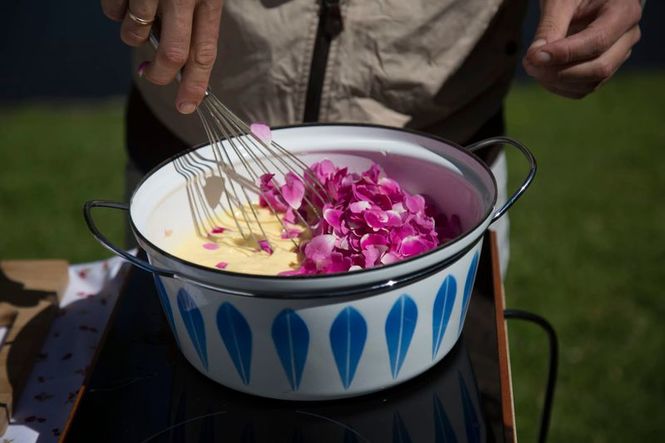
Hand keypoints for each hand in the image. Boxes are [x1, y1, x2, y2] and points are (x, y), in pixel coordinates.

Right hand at [101, 0, 223, 112]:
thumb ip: (194, 18)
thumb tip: (182, 59)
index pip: (204, 54)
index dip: (195, 85)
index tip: (186, 106)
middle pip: (172, 55)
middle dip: (159, 74)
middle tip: (152, 74)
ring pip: (136, 35)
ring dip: (133, 35)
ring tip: (139, 13)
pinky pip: (113, 14)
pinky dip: (115, 12)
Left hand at [523, 0, 641, 98]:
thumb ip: (550, 25)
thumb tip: (536, 57)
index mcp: (624, 11)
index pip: (597, 41)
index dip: (564, 53)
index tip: (535, 56)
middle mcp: (628, 36)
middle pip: (599, 67)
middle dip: (559, 72)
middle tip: (529, 63)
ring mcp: (619, 55)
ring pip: (591, 83)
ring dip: (556, 82)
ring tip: (532, 66)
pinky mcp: (604, 68)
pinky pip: (584, 88)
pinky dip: (559, 86)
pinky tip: (541, 73)